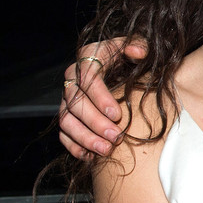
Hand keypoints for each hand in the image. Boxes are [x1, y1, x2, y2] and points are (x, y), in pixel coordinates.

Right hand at [59, 38, 146, 157]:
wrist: (117, 67)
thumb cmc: (127, 55)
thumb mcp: (134, 44)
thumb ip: (138, 45)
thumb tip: (139, 52)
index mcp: (88, 58)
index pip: (88, 78)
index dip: (100, 97)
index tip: (116, 114)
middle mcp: (73, 79)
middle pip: (76, 104)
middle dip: (95, 123)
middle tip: (115, 137)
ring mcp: (67, 99)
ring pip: (67, 121)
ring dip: (85, 138)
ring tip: (106, 150)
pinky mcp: (67, 116)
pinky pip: (63, 134)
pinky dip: (75, 146)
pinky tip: (91, 157)